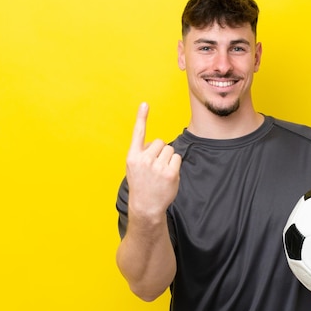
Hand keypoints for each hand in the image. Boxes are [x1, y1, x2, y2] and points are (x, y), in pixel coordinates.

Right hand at [125, 103, 181, 217]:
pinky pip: (177, 158)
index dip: (141, 117)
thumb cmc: (141, 184)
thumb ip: (142, 153)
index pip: (138, 133)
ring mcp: (158, 166)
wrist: (146, 206)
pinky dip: (174, 165)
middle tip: (154, 167)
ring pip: (170, 150)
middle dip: (160, 152)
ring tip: (160, 172)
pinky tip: (167, 175)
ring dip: (167, 159)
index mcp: (133, 157)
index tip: (145, 104)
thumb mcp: (134, 167)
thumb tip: (157, 143)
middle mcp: (144, 160)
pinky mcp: (170, 173)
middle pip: (160, 142)